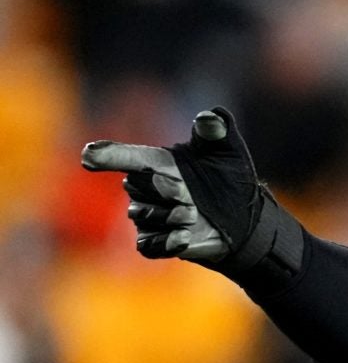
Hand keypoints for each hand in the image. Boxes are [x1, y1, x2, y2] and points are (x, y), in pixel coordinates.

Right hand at [80, 108, 304, 288]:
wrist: (242, 219)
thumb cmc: (229, 178)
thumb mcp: (228, 152)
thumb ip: (217, 132)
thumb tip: (211, 117)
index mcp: (157, 162)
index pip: (125, 156)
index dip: (107, 155)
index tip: (89, 156)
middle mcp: (144, 187)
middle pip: (136, 185)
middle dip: (164, 189)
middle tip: (189, 193)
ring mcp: (146, 215)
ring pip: (143, 216)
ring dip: (173, 215)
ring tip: (194, 214)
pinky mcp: (153, 241)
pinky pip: (148, 245)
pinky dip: (167, 242)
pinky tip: (185, 237)